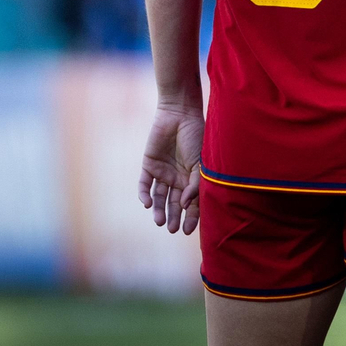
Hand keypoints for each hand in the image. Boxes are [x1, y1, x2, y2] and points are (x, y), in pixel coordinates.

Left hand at [138, 101, 203, 234]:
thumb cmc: (196, 136)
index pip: (192, 203)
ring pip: (158, 197)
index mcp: (193, 178)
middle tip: (172, 230)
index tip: (187, 231)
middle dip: (174, 217)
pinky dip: (144, 195)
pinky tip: (147, 204)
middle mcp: (177, 178)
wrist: (180, 114)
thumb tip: (185, 204)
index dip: (191, 217)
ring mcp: (163, 172)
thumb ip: (194, 184)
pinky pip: (145, 184)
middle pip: (174, 203)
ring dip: (158, 210)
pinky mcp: (149, 165)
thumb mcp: (200, 162)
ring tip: (159, 222)